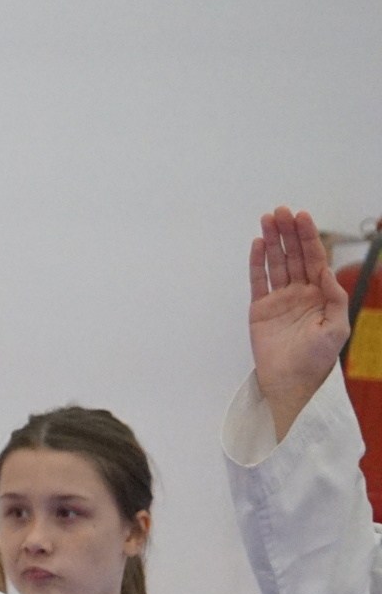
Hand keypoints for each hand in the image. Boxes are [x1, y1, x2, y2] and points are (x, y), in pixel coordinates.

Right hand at [248, 207, 351, 440]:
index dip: (308, 237)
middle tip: (281, 211)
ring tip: (267, 220)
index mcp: (320, 294)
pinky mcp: (260, 309)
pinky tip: (257, 245)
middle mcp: (300, 292)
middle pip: (293, 255)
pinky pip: (258, 281)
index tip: (301, 217)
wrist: (291, 382)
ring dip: (272, 241)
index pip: (314, 259)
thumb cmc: (317, 359)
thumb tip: (324, 270)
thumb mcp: (337, 327)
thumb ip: (334, 297)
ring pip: (275, 263)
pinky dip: (256, 262)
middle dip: (288, 233)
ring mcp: (279, 299)